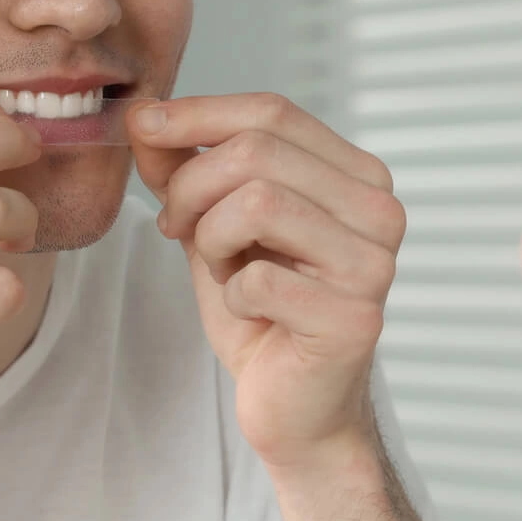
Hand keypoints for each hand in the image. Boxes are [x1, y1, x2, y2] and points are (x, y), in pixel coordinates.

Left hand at [128, 94, 405, 472]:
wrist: (295, 409)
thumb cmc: (263, 313)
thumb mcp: (215, 226)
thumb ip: (187, 170)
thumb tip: (144, 118)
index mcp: (358, 175)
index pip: (274, 112)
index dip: (199, 112)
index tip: (142, 125)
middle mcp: (380, 211)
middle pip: (258, 151)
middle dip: (192, 186)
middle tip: (175, 226)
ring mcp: (374, 265)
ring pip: (257, 202)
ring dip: (210, 238)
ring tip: (217, 268)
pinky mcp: (355, 319)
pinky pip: (259, 277)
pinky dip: (232, 294)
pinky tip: (249, 311)